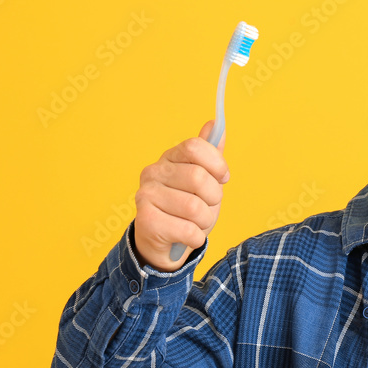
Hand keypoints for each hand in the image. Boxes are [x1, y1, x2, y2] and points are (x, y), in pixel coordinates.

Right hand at [133, 120, 229, 271]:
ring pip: (195, 208)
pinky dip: (196, 238)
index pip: (196, 147)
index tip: (222, 178)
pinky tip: (188, 236)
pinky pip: (188, 230)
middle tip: (207, 206)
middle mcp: (153, 172)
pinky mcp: (146, 221)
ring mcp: (146, 196)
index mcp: (170, 158)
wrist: (165, 243)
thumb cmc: (187, 210)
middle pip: (198, 178)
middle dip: (214, 198)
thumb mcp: (204, 182)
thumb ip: (210, 155)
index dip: (217, 164)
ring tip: (196, 223)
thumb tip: (215, 124)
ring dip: (205, 222)